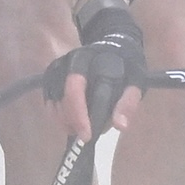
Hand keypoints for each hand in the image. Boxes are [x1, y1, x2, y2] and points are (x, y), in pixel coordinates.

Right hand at [55, 0, 147, 143]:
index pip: (76, 88)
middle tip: (83, 137)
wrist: (114, 48)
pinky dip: (57, 115)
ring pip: (53, 99)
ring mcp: (58, 67)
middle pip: (61, 96)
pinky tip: (70, 123)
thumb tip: (120, 126)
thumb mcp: (135, 82)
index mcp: (90, 59)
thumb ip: (128, 102)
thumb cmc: (125, 67)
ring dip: (64, 120)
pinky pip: (49, 100)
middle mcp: (69, 60)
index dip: (79, 115)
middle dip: (71, 120)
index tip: (88, 136)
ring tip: (80, 130)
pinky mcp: (51, 75)